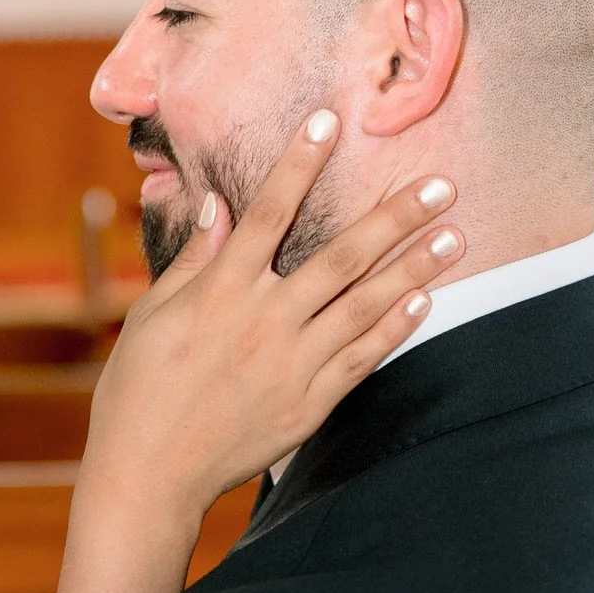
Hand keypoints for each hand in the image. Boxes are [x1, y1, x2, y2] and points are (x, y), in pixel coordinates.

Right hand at [81, 109, 464, 521]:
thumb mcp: (152, 315)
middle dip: (394, 216)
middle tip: (442, 184)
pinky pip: (361, 361)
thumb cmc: (138, 389)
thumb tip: (218, 204)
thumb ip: (193, 260)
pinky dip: (393, 330)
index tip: (329, 120)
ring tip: (454, 236)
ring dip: (413, 268)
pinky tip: (423, 302)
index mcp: (219, 292)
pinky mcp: (307, 405)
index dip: (299, 163)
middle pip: (341, 256)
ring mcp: (291, 365)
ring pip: (364, 306)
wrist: (147, 472)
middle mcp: (263, 321)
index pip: (268, 212)